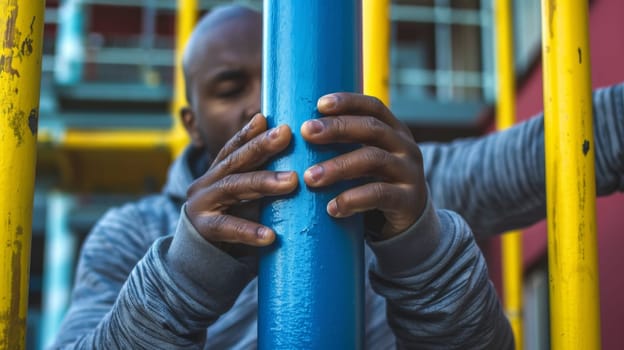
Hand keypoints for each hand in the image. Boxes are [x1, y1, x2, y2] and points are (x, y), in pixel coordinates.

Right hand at [185, 114, 297, 249]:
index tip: (269, 118)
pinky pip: (227, 228)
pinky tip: (270, 235)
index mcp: (216, 175)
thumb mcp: (244, 202)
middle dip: (261, 146)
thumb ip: (258, 184)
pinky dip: (249, 231)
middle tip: (287, 134)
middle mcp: (205, 184)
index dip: (250, 133)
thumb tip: (297, 165)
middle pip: (235, 161)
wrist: (197, 264)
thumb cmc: (230, 228)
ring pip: (233, 187)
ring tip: (292, 181)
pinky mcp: (202, 231)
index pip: (233, 148)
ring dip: (263, 182)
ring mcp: (201, 206)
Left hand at [301, 93, 426, 239]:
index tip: (319, 104)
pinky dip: (353, 199)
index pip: (373, 108)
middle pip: (372, 129)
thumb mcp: (364, 162)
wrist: (408, 225)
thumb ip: (344, 147)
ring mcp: (410, 173)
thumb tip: (295, 133)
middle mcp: (406, 147)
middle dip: (338, 128)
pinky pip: (380, 194)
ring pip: (373, 159)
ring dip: (338, 166)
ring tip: (310, 177)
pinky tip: (331, 208)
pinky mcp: (409, 200)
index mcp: (394, 131)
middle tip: (306, 132)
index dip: (348, 101)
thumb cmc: (375, 186)